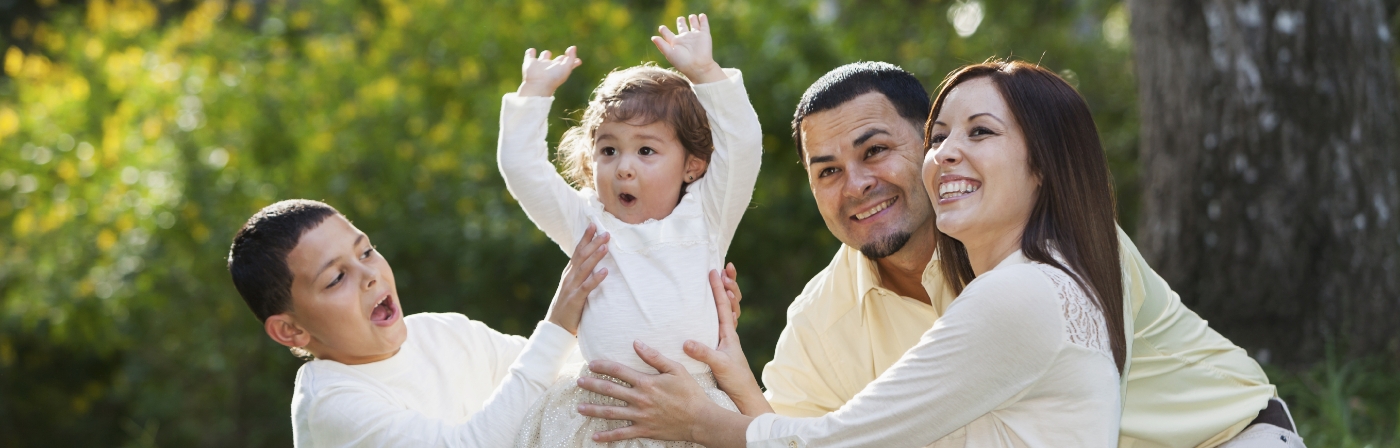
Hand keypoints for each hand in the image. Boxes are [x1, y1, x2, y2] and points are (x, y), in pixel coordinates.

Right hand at [517, 46, 581, 96]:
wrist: (538, 84)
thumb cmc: (554, 77)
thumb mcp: (566, 67)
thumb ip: (571, 58)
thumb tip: (573, 47)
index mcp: (560, 68)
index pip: (568, 63)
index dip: (573, 61)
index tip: (578, 61)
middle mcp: (551, 66)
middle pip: (557, 60)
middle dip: (561, 58)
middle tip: (565, 56)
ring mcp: (540, 65)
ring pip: (544, 57)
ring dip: (545, 54)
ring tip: (547, 53)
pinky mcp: (530, 62)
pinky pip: (530, 55)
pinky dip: (530, 52)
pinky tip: (532, 51)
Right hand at [544, 224, 608, 334]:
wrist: (556, 326)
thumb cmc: (568, 306)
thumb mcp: (573, 286)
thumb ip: (581, 275)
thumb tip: (593, 262)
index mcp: (569, 273)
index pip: (577, 251)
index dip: (585, 237)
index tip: (593, 224)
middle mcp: (569, 277)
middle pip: (582, 256)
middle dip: (593, 242)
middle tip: (605, 231)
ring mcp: (572, 287)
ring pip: (584, 268)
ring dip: (595, 256)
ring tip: (605, 246)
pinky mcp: (576, 299)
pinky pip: (587, 287)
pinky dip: (596, 278)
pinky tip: (605, 271)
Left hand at [576, 343, 751, 446]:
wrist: (700, 419)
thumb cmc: (690, 393)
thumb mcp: (676, 369)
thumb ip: (654, 357)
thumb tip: (636, 343)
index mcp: (646, 382)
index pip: (618, 371)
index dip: (603, 366)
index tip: (591, 364)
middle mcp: (639, 399)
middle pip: (610, 390)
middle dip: (592, 385)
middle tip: (578, 382)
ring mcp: (640, 416)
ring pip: (611, 412)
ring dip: (593, 410)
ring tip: (579, 407)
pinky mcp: (644, 430)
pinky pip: (622, 434)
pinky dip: (607, 436)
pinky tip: (595, 436)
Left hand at [651, 14, 725, 83]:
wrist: (698, 66)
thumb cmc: (682, 62)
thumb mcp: (669, 53)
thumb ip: (661, 45)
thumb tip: (653, 37)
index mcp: (675, 43)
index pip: (668, 34)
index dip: (664, 30)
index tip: (661, 27)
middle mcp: (685, 39)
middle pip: (682, 28)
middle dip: (681, 22)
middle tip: (680, 18)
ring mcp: (695, 36)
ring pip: (694, 25)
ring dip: (693, 20)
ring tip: (692, 16)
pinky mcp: (704, 35)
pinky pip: (704, 25)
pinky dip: (703, 20)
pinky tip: (702, 15)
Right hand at [684, 268, 771, 416]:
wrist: (744, 396)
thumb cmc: (735, 380)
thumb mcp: (719, 366)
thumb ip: (704, 353)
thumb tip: (686, 341)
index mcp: (729, 333)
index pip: (724, 305)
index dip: (718, 287)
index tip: (715, 271)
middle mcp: (729, 333)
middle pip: (731, 303)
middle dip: (728, 284)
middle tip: (725, 269)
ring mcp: (726, 340)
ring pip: (729, 311)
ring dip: (727, 294)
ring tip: (723, 280)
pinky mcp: (721, 347)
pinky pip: (722, 322)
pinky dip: (722, 310)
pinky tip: (714, 308)